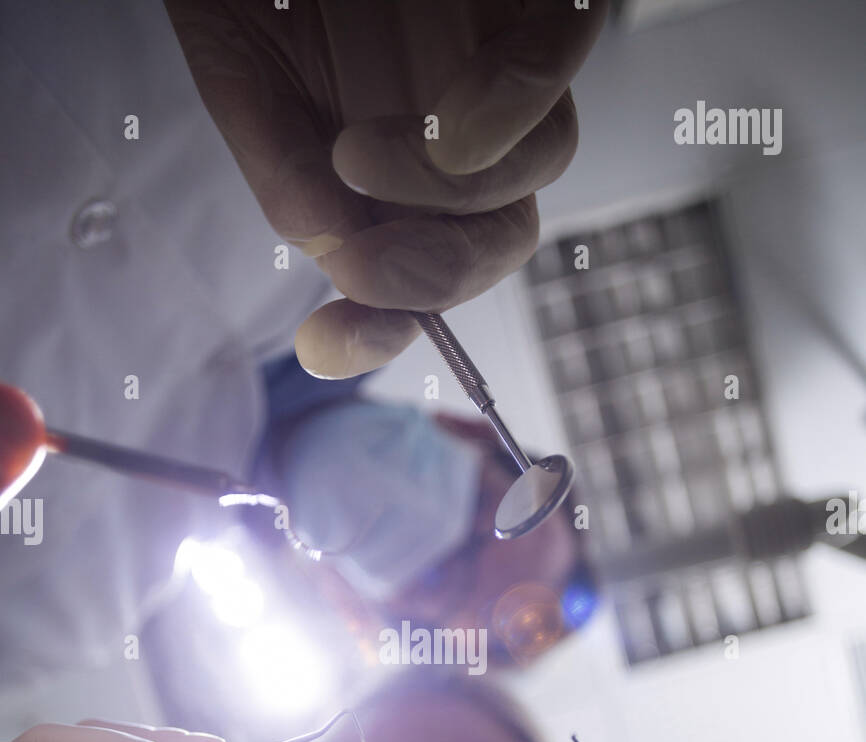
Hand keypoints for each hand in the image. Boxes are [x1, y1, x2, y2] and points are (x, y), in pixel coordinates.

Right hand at [164, 0, 606, 375]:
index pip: (414, 283)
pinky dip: (508, 115)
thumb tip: (334, 259)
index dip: (379, 332)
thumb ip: (289, 174)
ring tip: (354, 155)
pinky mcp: (529, 1)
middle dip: (431, 279)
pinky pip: (554, 65)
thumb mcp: (246, 81)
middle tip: (360, 266)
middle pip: (493, 246)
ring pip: (532, 177)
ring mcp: (495, 70)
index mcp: (389, 174)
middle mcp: (452, 135)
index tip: (327, 341)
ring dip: (449, 198)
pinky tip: (448, 125)